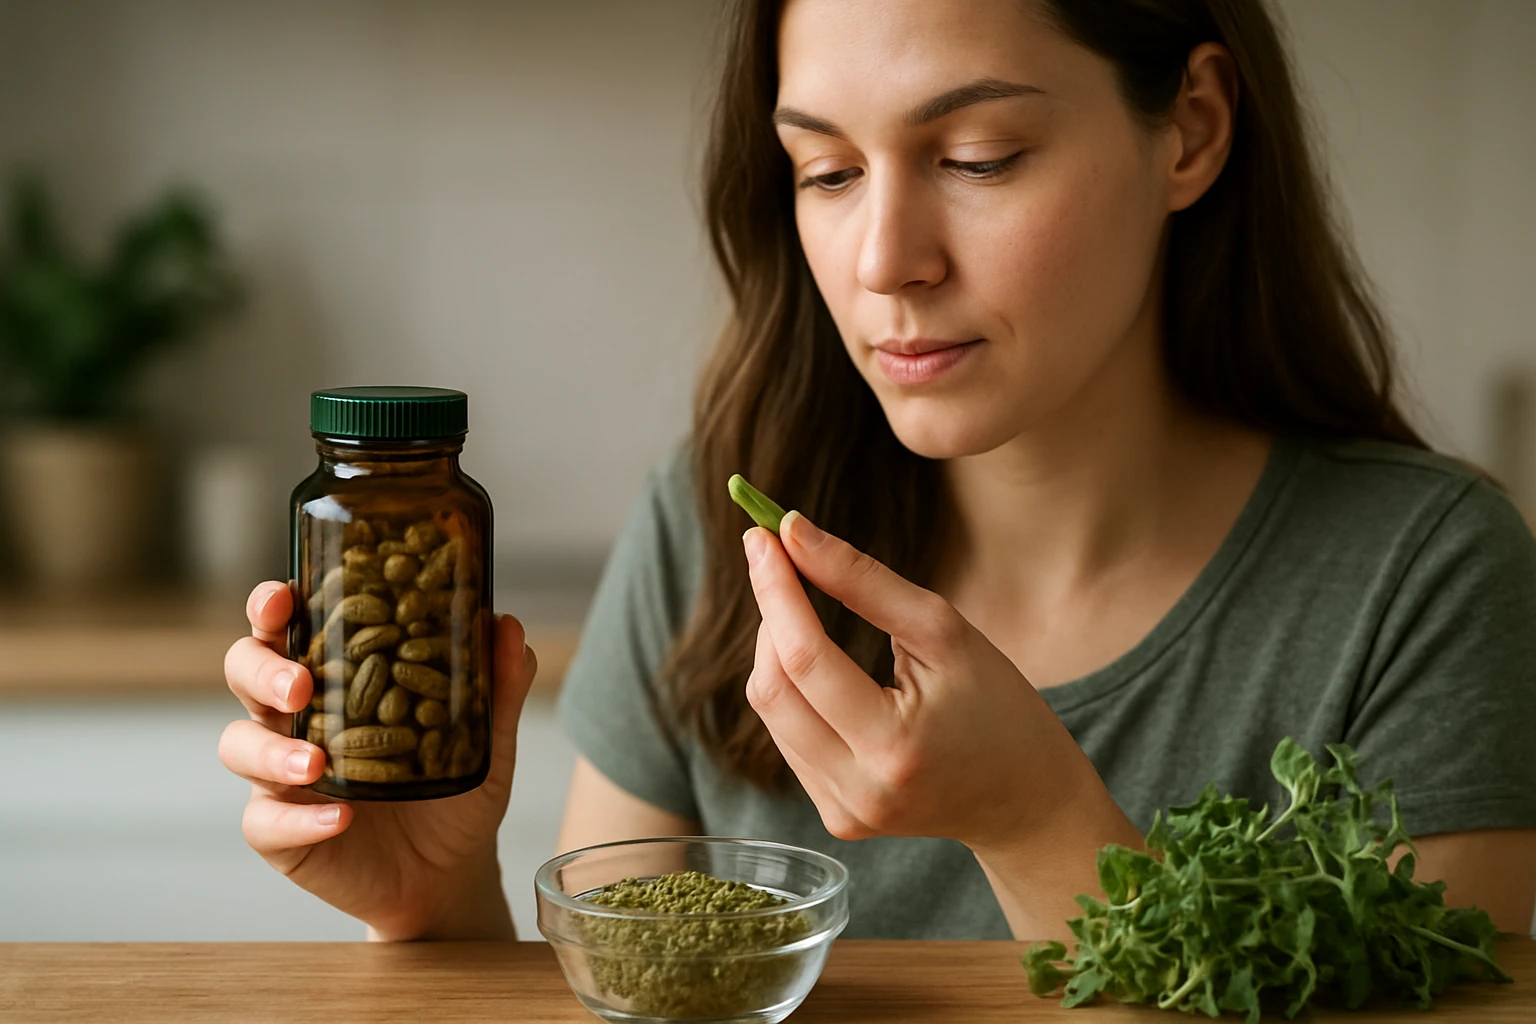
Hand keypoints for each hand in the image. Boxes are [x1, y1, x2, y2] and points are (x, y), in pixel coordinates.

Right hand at [217, 581, 538, 939]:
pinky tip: (339, 818)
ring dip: (271, 750)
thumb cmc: (453, 788)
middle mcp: (298, 716)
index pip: (289, 627)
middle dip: (261, 670)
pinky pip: (266, 822)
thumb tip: (509, 626)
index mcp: (336, 676)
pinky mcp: (280, 831)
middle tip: (301, 685)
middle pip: (244, 671)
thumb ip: (497, 685)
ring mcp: (280, 775)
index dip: (272, 605)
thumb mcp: (486, 738)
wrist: (450, 871)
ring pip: (239, 744)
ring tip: (315, 764)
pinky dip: (300, 820)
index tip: (284, 596)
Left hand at [742, 511, 1117, 851]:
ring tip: (805, 610)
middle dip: (770, 615)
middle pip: (772, 689)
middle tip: (780, 561)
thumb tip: (791, 532)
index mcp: (894, 746)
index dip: (775, 590)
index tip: (762, 536)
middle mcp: (859, 791)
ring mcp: (843, 812)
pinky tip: (820, 667)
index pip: (805, 658)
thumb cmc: (998, 704)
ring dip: (776, 650)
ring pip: (771, 713)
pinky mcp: (836, 817)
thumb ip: (863, 581)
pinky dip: (792, 690)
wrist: (1026, 799)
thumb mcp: (944, 631)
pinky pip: (787, 739)